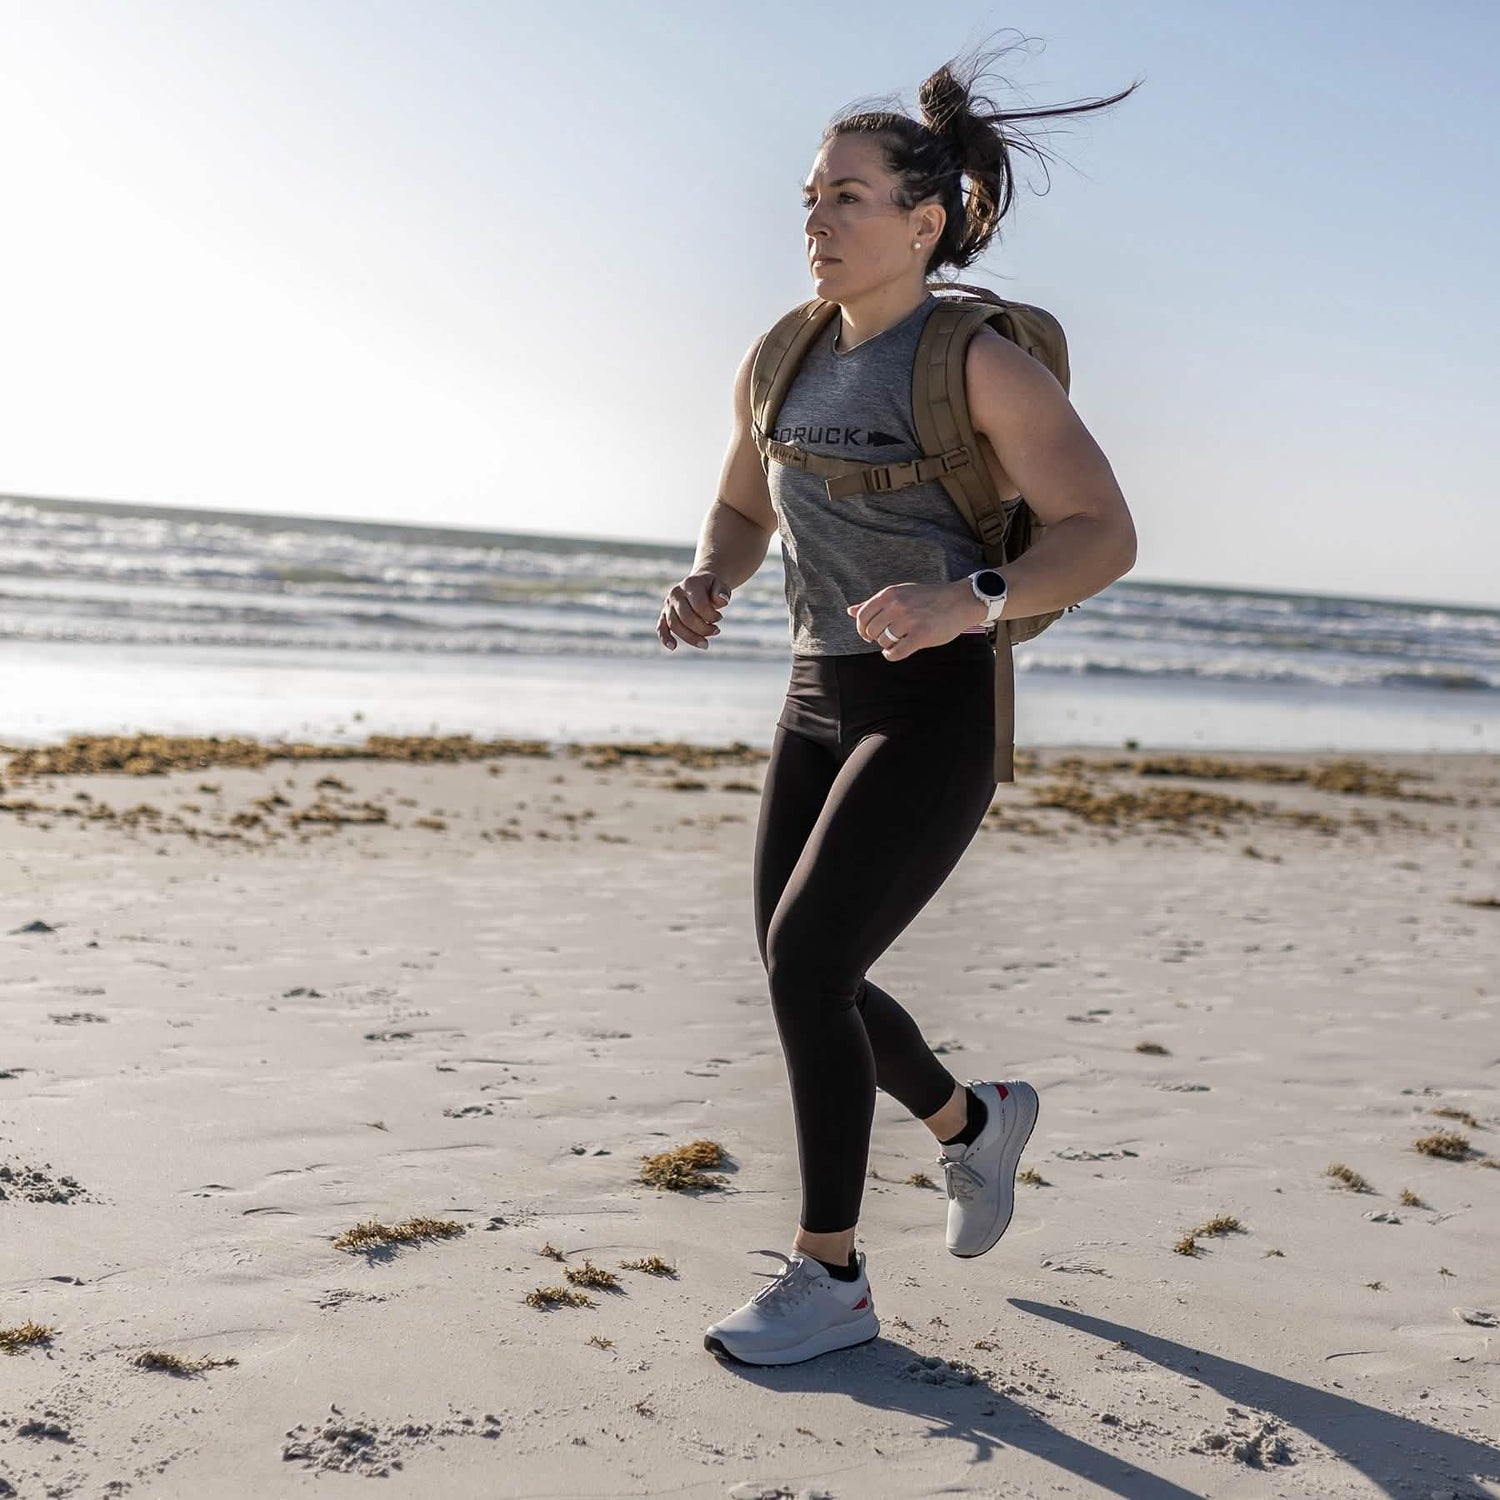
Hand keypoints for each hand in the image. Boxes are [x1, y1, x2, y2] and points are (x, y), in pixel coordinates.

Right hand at [657, 569, 730, 650]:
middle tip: (717, 631)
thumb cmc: (712, 588)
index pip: (699, 605)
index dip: (711, 616)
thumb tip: (722, 601)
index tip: (720, 617)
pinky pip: (661, 627)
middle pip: (686, 617)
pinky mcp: (664, 614)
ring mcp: (668, 604)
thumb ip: (723, 592)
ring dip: (691, 638)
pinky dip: (665, 638)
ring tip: (705, 644)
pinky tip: (673, 647)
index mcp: (690, 584)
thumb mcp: (721, 585)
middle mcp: (676, 593)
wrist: (700, 583)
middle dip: (703, 629)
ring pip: (675, 625)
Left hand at [846, 580, 983, 659]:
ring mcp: (909, 621)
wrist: (959, 601)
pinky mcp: (920, 636)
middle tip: (889, 637)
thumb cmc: (927, 597)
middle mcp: (897, 606)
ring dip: (888, 645)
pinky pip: (896, 653)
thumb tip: (849, 611)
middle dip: (876, 638)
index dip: (862, 629)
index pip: (862, 617)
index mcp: (889, 594)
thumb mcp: (900, 593)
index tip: (868, 634)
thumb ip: (874, 603)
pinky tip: (898, 651)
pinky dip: (892, 655)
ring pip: (883, 642)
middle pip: (871, 632)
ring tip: (898, 641)